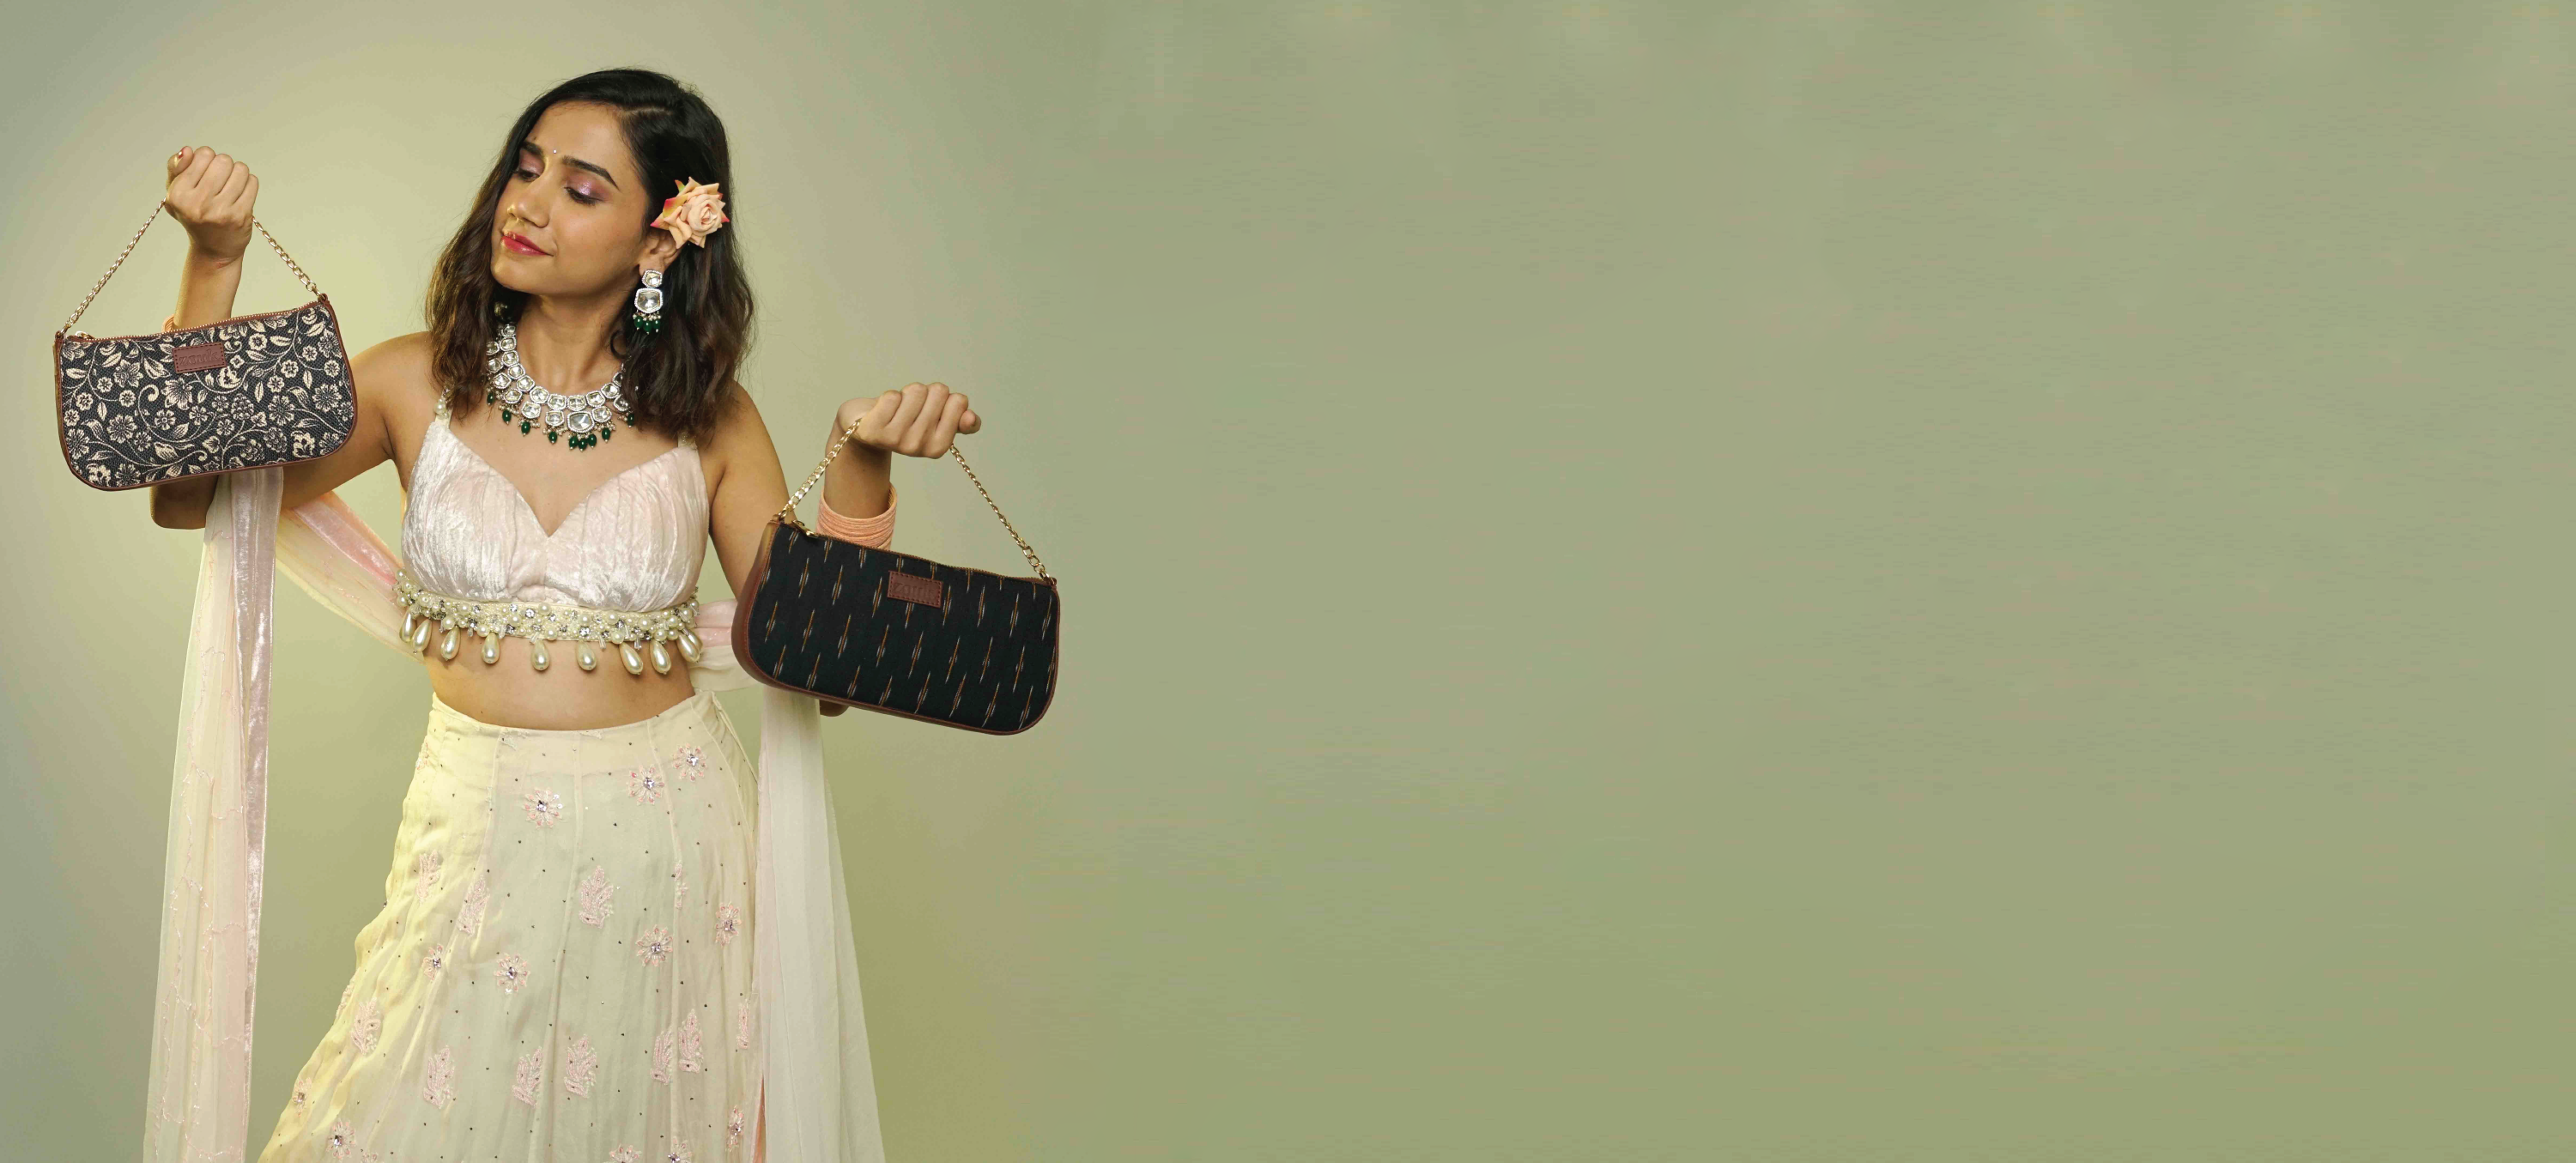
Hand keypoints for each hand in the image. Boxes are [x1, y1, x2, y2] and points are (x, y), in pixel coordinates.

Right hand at [165, 146, 256, 261]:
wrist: (213, 249)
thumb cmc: (193, 215)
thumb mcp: (175, 192)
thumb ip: (176, 168)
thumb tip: (188, 150)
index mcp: (178, 194)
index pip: (203, 154)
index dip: (207, 158)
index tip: (205, 172)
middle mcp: (198, 203)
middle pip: (223, 160)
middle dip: (224, 165)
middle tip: (220, 180)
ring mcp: (221, 211)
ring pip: (241, 169)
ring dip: (238, 173)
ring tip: (231, 186)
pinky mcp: (241, 216)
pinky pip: (252, 182)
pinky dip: (249, 183)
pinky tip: (241, 193)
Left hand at [837, 382, 981, 458]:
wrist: (867, 429)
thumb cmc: (905, 420)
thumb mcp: (936, 422)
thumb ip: (960, 420)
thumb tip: (971, 418)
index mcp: (939, 447)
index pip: (959, 401)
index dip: (946, 397)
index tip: (932, 409)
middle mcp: (919, 447)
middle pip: (938, 391)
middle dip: (926, 392)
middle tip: (912, 407)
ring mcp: (896, 440)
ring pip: (916, 391)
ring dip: (907, 392)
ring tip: (898, 407)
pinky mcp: (874, 430)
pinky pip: (892, 396)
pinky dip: (889, 396)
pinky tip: (882, 410)